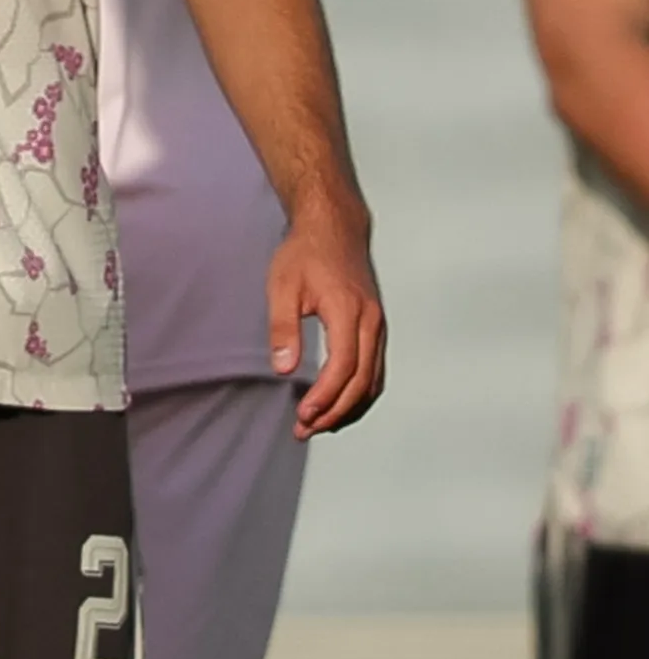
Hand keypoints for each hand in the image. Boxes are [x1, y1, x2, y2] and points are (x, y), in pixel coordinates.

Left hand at [269, 203, 387, 436]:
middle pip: (362, 381)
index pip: (343, 366)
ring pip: (373, 379)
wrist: (333, 228)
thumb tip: (283, 368)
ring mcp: (377, 325)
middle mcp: (370, 322)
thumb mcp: (282, 287)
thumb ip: (283, 329)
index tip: (303, 415)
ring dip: (348, 406)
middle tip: (306, 429)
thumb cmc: (305, 254)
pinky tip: (338, 404)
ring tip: (319, 425)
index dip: (324, 397)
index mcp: (348, 311)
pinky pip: (374, 369)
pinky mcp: (375, 327)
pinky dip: (359, 392)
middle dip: (335, 411)